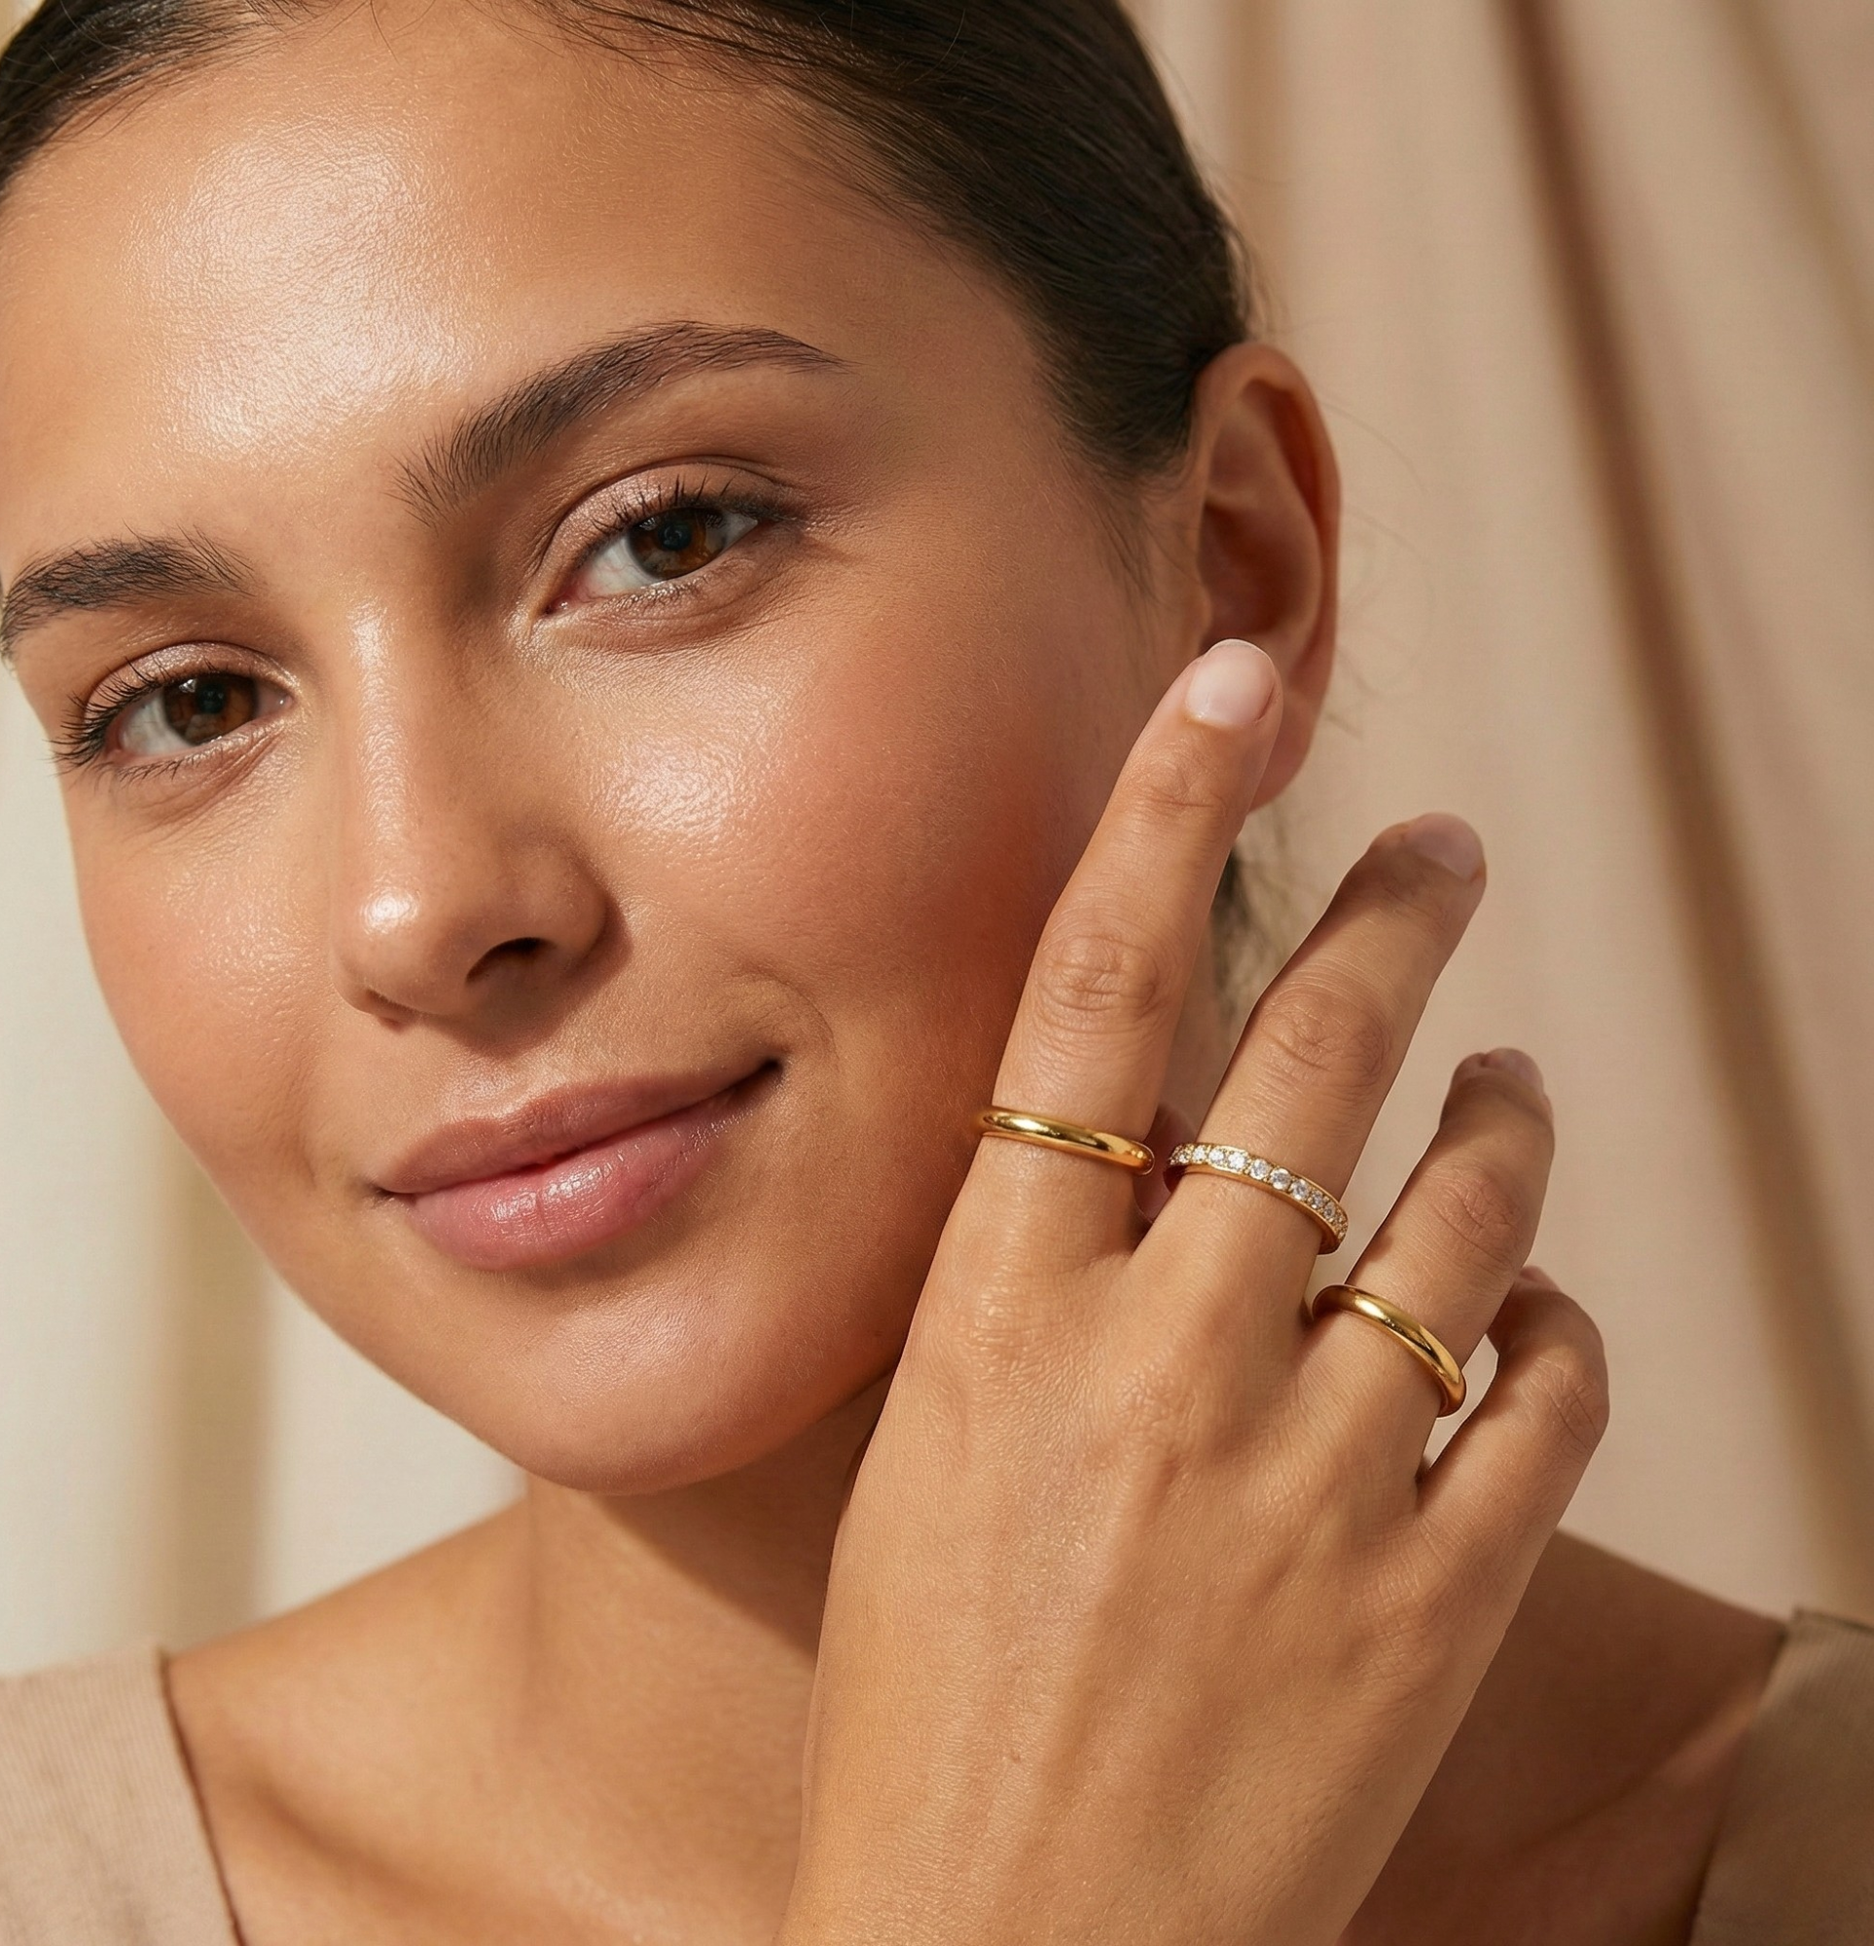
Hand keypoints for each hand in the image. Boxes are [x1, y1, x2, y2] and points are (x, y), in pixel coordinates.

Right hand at [779, 639, 1607, 1943]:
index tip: (1226, 689)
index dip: (1158, 820)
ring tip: (1505, 1077)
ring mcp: (1305, 1486)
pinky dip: (1552, 1324)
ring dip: (1499, 1119)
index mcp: (994, 1326)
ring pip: (1461, 1212)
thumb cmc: (927, 1713)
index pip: (1084, 1004)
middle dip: (1392, 923)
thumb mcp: (934, 1460)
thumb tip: (1164, 1151)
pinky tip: (1528, 1305)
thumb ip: (1040, 1296)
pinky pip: (1544, 1395)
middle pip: (1306, 1064)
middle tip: (1442, 850)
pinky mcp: (1428, 1608)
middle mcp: (1154, 1370)